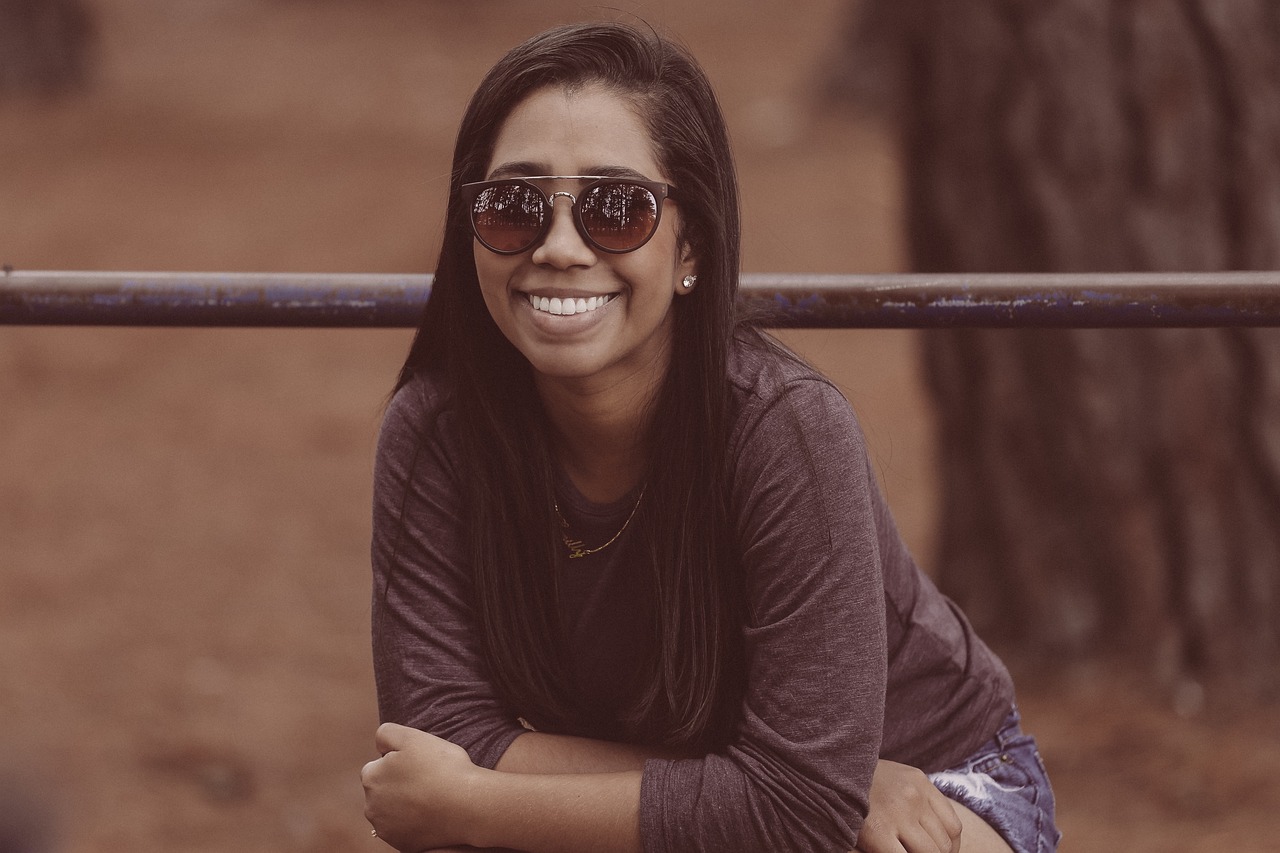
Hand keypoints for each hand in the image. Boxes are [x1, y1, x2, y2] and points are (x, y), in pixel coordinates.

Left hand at [362, 722, 482, 850]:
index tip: (419, 764)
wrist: (468, 806)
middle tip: (427, 779)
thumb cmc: (442, 768)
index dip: (399, 762)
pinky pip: (405, 828)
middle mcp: (371, 806)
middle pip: (383, 790)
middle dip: (399, 784)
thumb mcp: (413, 737)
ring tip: (431, 797)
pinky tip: (433, 814)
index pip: (378, 765)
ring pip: (393, 810)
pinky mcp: (401, 844)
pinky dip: (415, 822)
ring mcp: (386, 828)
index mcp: (371, 778)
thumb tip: (379, 745)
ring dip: (405, 804)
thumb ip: (387, 733)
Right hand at [854, 759, 961, 852]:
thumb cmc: (857, 781)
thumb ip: (916, 798)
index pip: (952, 826)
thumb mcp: (894, 778)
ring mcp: (898, 814)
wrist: (825, 770)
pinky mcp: (879, 832)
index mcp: (919, 782)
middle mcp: (914, 796)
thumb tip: (933, 834)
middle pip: (943, 842)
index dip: (951, 848)